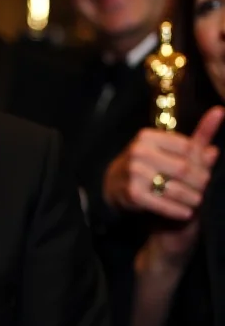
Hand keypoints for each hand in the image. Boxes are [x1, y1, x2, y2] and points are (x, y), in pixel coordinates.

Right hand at [102, 106, 224, 218]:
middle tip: (202, 188)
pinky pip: (163, 204)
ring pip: (176, 188)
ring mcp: (134, 173)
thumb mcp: (168, 148)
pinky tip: (186, 212)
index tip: (204, 169)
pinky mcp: (132, 193)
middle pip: (184, 168)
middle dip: (199, 181)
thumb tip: (219, 113)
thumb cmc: (147, 163)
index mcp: (148, 136)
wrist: (113, 183)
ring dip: (192, 198)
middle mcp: (139, 152)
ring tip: (196, 200)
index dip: (201, 161)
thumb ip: (196, 136)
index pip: (187, 147)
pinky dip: (178, 210)